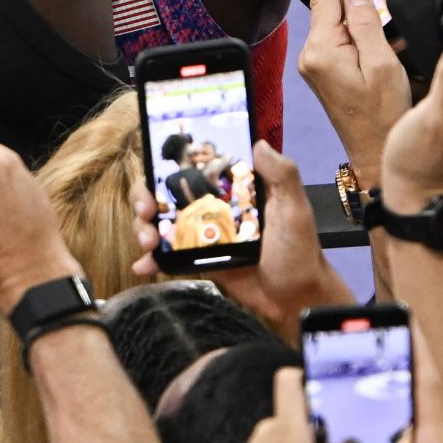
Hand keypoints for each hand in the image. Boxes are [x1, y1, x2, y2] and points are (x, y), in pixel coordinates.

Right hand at [136, 142, 352, 343]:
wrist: (295, 300)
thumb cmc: (299, 250)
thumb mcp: (295, 209)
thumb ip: (283, 175)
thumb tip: (259, 142)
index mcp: (233, 187)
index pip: (194, 166)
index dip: (167, 164)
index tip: (155, 170)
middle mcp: (213, 205)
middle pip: (167, 193)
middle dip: (145, 197)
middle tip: (145, 211)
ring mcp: (202, 234)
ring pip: (162, 222)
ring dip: (144, 228)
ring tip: (147, 242)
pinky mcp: (197, 260)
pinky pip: (168, 255)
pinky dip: (151, 259)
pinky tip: (143, 265)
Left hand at [296, 0, 411, 187]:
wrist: (375, 153)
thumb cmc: (383, 116)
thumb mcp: (382, 64)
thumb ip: (366, 23)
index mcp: (322, 49)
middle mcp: (312, 54)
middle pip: (330, 7)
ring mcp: (316, 64)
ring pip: (338, 23)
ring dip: (359, 12)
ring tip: (383, 1)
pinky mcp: (325, 71)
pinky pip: (342, 39)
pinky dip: (360, 30)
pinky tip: (382, 30)